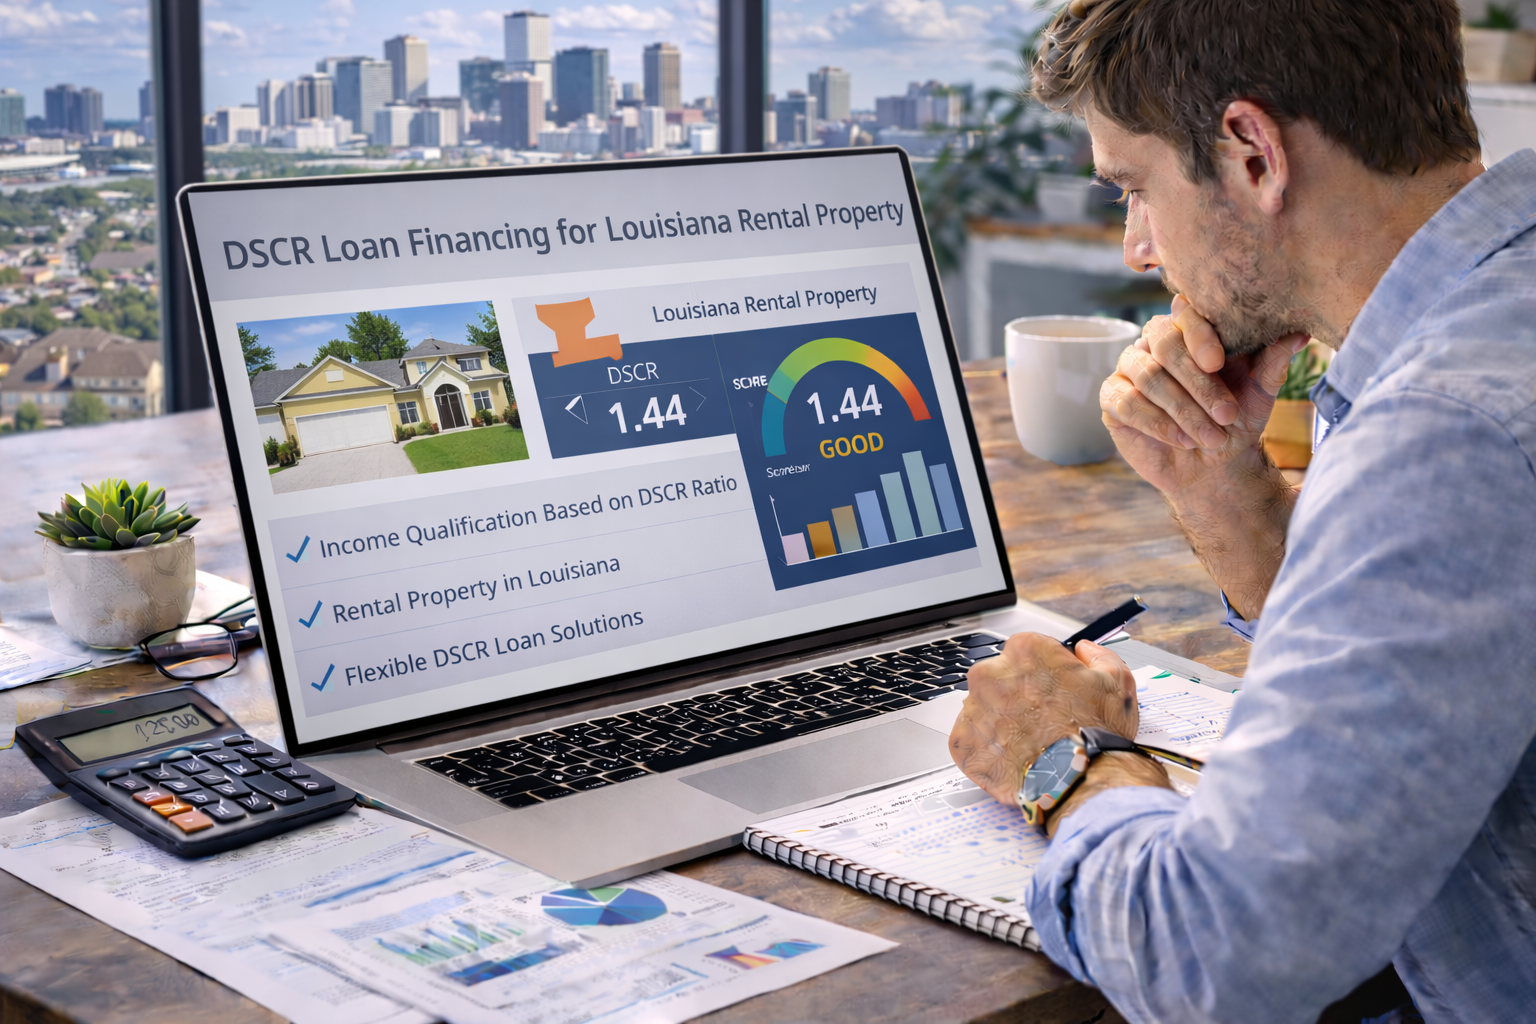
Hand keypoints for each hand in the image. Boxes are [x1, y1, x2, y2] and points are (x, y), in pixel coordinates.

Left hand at [950, 634, 1170, 833]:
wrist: (1079, 779)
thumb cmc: (1095, 734)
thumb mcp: (1116, 680)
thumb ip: (1097, 656)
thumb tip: (1084, 651)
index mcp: (1024, 651)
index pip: (1025, 653)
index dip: (1042, 674)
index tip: (1051, 691)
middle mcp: (991, 674)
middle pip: (999, 679)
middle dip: (1017, 697)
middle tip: (1041, 720)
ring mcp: (973, 709)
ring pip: (983, 709)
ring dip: (1001, 722)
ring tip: (1030, 743)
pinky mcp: (962, 742)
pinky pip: (971, 740)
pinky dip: (988, 749)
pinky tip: (1014, 758)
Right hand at [1100, 295, 1305, 498]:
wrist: (1212, 466)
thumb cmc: (1234, 421)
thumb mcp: (1260, 393)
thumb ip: (1272, 361)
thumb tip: (1298, 334)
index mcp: (1189, 329)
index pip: (1185, 313)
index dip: (1200, 334)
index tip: (1218, 361)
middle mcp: (1154, 342)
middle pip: (1164, 345)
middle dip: (1198, 383)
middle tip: (1226, 413)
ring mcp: (1129, 368)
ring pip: (1148, 377)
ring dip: (1183, 410)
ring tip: (1210, 437)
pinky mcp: (1112, 399)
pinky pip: (1127, 403)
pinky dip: (1158, 424)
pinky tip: (1183, 440)